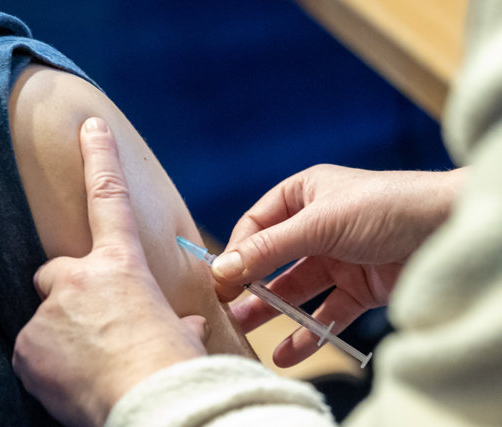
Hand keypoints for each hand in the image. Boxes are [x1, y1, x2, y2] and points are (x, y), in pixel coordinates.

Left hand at [12, 117, 206, 425]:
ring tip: (89, 366)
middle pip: (55, 271)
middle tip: (89, 325)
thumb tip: (181, 325)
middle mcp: (78, 277)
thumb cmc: (173, 365)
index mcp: (122, 266)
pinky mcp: (27, 344)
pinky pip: (31, 352)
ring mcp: (49, 310)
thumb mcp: (177, 334)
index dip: (100, 157)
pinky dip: (47, 365)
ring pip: (45, 318)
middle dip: (67, 293)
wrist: (152, 401)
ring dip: (61, 336)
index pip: (109, 197)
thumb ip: (170, 320)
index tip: (90, 126)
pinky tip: (71, 383)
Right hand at [212, 164, 463, 366]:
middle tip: (225, 309)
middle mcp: (318, 226)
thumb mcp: (319, 223)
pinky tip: (287, 353)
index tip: (220, 279)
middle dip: (250, 284)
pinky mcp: (359, 288)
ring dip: (272, 311)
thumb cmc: (384, 206)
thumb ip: (270, 248)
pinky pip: (326, 312)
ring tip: (244, 333)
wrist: (448, 228)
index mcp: (304, 196)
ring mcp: (338, 258)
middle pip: (274, 259)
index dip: (238, 251)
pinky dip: (308, 332)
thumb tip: (222, 268)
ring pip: (296, 289)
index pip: (257, 224)